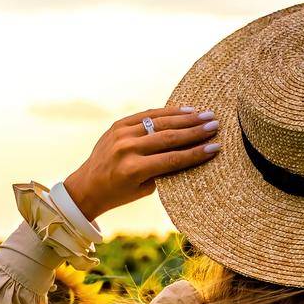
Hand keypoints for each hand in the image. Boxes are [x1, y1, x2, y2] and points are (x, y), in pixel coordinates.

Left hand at [63, 106, 219, 219]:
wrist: (87, 186)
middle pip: (169, 137)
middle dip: (195, 131)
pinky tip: (185, 110)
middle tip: (215, 125)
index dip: (196, 153)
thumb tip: (190, 150)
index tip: (216, 147)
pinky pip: (147, 115)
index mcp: (134, 169)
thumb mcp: (144, 189)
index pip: (173, 159)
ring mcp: (121, 134)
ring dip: (185, 118)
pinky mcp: (118, 125)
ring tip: (205, 115)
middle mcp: (127, 149)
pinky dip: (167, 112)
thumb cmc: (119, 193)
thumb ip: (164, 170)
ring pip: (159, 122)